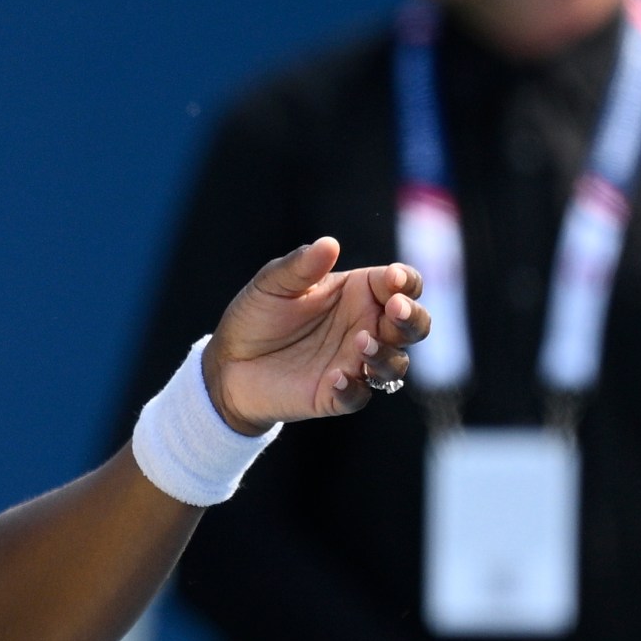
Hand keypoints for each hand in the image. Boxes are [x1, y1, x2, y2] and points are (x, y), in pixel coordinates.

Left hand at [200, 238, 429, 430]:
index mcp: (360, 293)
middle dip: (413, 318)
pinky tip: (336, 377)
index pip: (402, 285)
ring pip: (395, 365)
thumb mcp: (272, 284)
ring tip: (360, 342)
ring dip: (385, 354)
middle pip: (412, 326)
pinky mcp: (336, 395)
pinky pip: (358, 396)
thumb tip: (329, 244)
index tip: (392, 278)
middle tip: (396, 310)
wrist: (228, 362)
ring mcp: (354, 363)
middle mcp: (365, 327)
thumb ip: (301, 266)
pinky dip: (353, 388)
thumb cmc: (257, 316)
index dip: (406, 281)